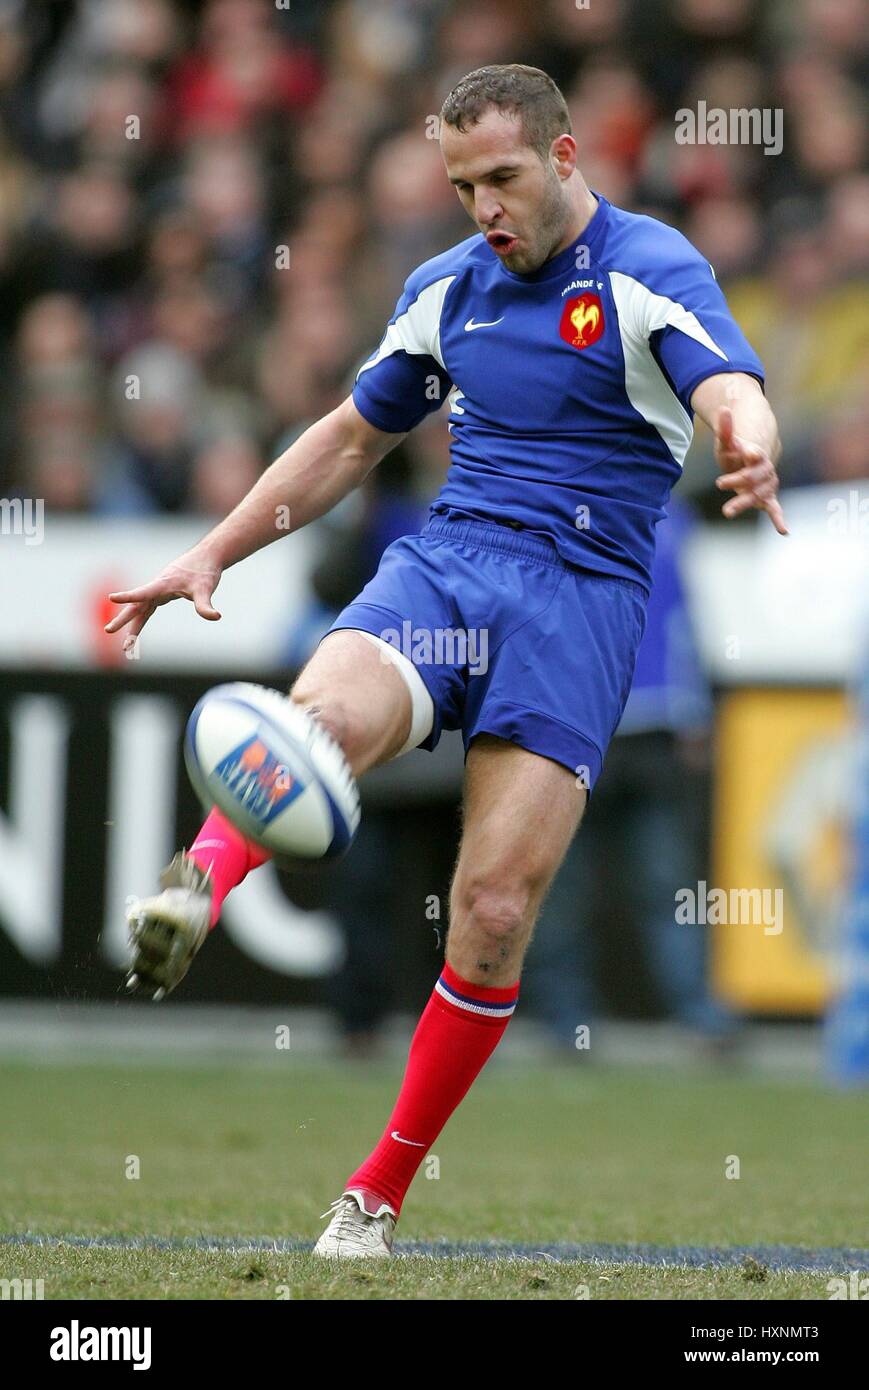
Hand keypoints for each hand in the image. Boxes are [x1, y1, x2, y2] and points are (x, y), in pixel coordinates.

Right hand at [104, 554, 222, 649]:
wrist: (207, 558)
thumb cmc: (205, 571)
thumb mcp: (206, 588)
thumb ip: (206, 605)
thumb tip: (215, 617)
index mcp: (164, 583)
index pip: (143, 592)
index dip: (129, 596)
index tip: (112, 597)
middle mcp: (157, 587)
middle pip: (136, 604)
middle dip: (123, 619)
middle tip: (108, 630)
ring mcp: (158, 591)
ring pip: (140, 609)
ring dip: (131, 625)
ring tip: (126, 646)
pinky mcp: (162, 594)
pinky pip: (147, 609)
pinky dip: (141, 620)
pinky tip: (134, 634)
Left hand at [714, 405, 787, 534]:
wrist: (752, 460)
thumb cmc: (736, 450)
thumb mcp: (727, 441)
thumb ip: (726, 429)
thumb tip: (723, 409)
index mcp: (755, 453)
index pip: (755, 453)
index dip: (753, 453)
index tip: (750, 454)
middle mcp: (764, 469)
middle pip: (752, 476)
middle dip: (738, 480)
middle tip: (720, 483)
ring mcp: (766, 484)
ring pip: (757, 494)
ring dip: (743, 503)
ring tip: (727, 512)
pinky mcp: (766, 497)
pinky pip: (774, 508)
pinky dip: (779, 519)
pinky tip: (784, 531)